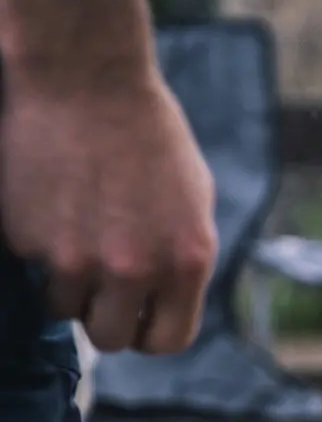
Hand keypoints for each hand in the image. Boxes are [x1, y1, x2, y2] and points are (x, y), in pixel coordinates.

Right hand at [0, 66, 214, 352]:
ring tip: (76, 235)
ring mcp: (76, 258)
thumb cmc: (149, 134)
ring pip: (64, 309)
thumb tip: (165, 305)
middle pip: (111, 338)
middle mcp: (134, 269)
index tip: (140, 316)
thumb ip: (182, 259)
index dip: (151, 332)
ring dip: (68, 284)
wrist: (85, 79)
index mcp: (187, 262)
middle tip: (100, 286)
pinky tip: (51, 205)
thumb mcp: (194, 201)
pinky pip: (31, 269)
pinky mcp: (27, 241)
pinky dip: (38, 248)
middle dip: (106, 316)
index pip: (168, 342)